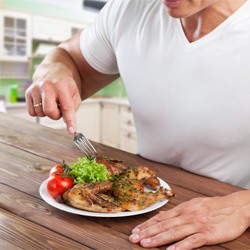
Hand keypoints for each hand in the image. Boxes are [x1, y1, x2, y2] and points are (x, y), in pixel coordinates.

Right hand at [25, 62, 81, 133]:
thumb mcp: (75, 94)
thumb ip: (73, 108)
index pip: (66, 107)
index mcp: (61, 85)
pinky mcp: (28, 93)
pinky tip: (44, 103)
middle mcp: (46, 86)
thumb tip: (67, 123)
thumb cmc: (66, 84)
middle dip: (56, 115)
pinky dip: (39, 111)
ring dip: (48, 112)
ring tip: (52, 103)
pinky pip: (32, 112)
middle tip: (59, 109)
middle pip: (49, 111)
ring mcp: (35, 89)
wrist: (54, 70)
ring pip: (40, 113)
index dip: (70, 120)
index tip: (72, 130)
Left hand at [129, 190, 249, 248]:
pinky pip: (192, 241)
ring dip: (158, 239)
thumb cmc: (212, 206)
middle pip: (164, 225)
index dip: (147, 224)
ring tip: (145, 244)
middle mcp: (187, 215)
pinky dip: (181, 246)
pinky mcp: (208, 234)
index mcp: (183, 209)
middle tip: (134, 238)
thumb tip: (162, 215)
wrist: (234, 206)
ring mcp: (197, 224)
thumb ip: (177, 212)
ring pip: (174, 232)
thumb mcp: (192, 205)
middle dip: (147, 232)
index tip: (135, 230)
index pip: (161, 217)